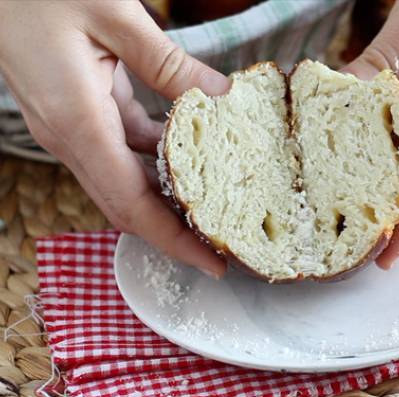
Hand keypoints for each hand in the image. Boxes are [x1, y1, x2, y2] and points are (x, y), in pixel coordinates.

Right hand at [0, 0, 229, 277]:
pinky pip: (118, 151)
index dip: (175, 240)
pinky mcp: (74, 115)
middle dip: (174, 233)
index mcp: (78, 122)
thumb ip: (170, 64)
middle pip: (127, 206)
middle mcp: (70, 137)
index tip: (213, 263)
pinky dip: (153, 162)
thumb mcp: (114, 17)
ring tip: (212, 207)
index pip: (133, 205)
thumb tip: (221, 96)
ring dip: (166, 199)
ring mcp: (69, 129)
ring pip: (123, 183)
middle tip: (221, 246)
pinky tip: (186, 152)